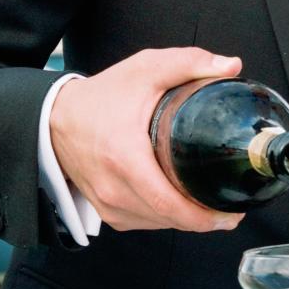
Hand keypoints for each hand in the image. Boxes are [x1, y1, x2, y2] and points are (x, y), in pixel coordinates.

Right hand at [49, 48, 246, 233]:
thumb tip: (232, 66)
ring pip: (158, 224)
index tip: (230, 215)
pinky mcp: (105, 211)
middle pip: (168, 218)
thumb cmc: (100, 97)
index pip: (168, 203)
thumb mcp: (145, 70)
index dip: (202, 216)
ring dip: (185, 220)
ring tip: (209, 207)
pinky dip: (164, 218)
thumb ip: (189, 63)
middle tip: (229, 211)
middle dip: (204, 219)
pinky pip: (143, 223)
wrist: (56, 118)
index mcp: (125, 158)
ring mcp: (107, 204)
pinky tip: (178, 205)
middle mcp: (114, 189)